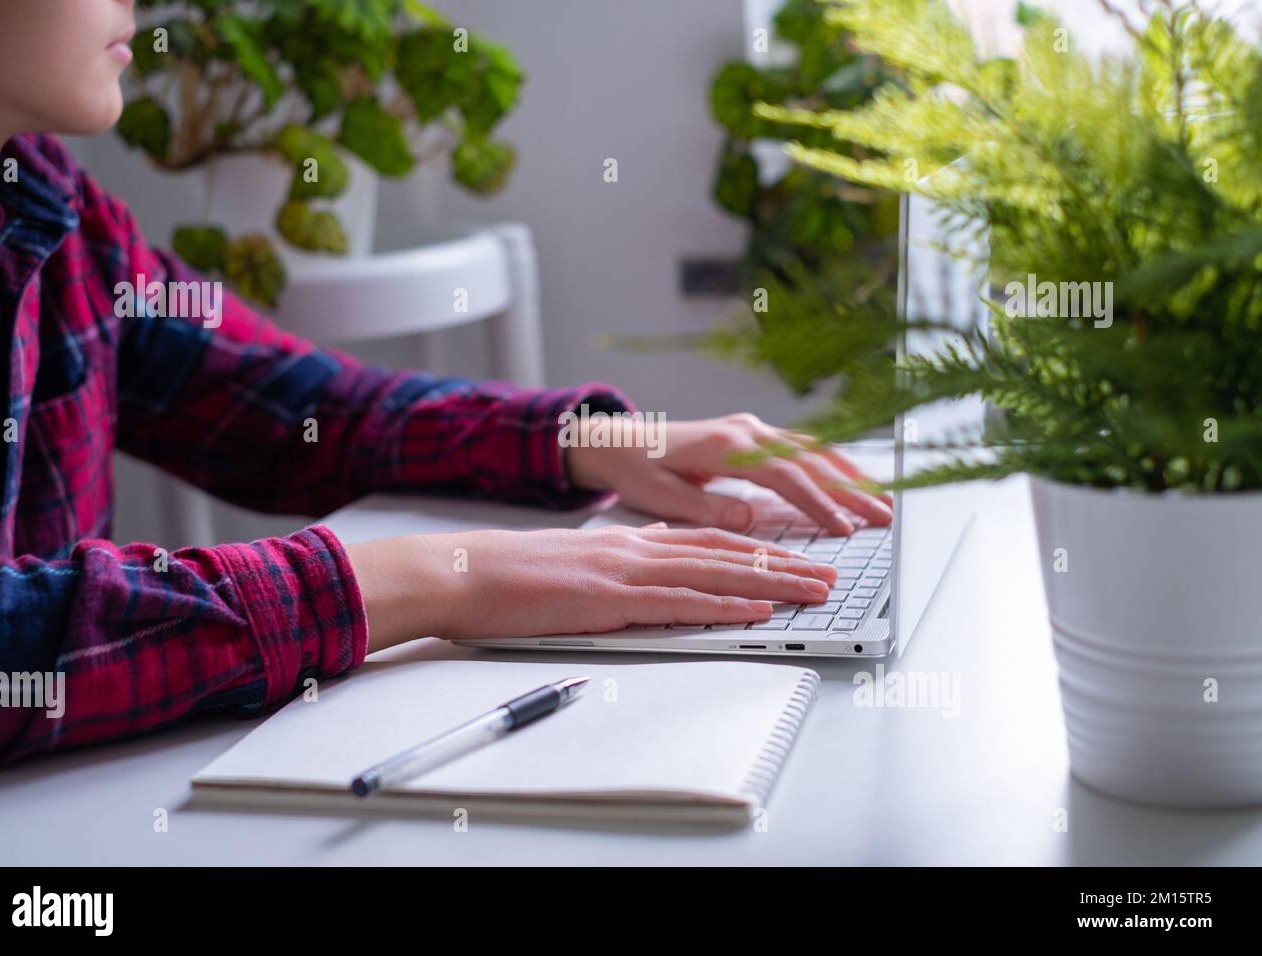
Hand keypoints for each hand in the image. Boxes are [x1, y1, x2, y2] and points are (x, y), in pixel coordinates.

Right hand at [344, 524, 836, 650]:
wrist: (464, 572)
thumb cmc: (510, 575)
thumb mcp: (577, 560)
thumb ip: (621, 560)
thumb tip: (657, 556)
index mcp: (630, 543)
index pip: (708, 541)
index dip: (759, 548)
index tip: (796, 555)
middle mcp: (637, 549)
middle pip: (726, 552)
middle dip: (785, 562)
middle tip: (830, 571)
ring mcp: (626, 571)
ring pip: (716, 572)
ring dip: (774, 580)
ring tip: (816, 588)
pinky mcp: (610, 598)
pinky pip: (680, 601)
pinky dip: (725, 603)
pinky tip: (759, 607)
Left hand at [565, 413, 892, 533]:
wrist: (619, 441)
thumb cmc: (637, 469)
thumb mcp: (662, 495)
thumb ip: (707, 506)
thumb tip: (749, 517)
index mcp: (726, 447)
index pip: (784, 476)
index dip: (816, 503)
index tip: (842, 527)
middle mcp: (746, 431)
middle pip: (810, 460)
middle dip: (850, 490)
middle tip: (883, 517)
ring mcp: (752, 429)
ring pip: (812, 450)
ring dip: (849, 475)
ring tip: (882, 500)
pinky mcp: (752, 434)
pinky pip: (801, 447)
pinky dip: (830, 464)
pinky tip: (852, 481)